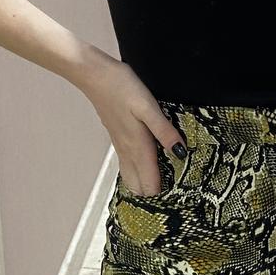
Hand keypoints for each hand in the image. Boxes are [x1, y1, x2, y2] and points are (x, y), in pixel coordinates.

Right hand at [77, 49, 187, 196]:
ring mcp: (120, 144)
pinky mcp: (117, 136)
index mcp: (138, 146)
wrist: (94, 75)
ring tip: (158, 187)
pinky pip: (126, 163)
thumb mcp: (149, 107)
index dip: (161, 194)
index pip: (149, 182)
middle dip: (152, 193)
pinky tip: (142, 168)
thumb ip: (164, 131)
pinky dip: (135, 171)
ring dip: (142, 183)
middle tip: (171, 194)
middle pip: (138, 185)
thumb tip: (180, 153)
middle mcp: (128, 150)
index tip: (175, 199)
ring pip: (130, 175)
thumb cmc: (122, 88)